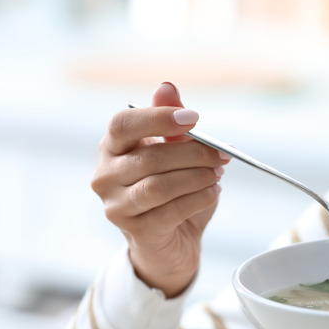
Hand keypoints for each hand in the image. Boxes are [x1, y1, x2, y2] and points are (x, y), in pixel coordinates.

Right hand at [91, 82, 230, 296]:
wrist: (173, 241)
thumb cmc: (174, 191)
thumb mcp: (177, 152)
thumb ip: (172, 121)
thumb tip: (166, 86)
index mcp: (113, 148)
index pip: (123, 124)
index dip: (158, 118)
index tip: (195, 119)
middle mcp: (105, 175)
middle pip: (150, 157)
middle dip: (194, 153)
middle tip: (222, 154)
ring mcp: (116, 205)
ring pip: (159, 186)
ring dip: (197, 177)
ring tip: (216, 175)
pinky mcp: (135, 231)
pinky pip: (170, 210)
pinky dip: (198, 198)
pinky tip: (212, 193)